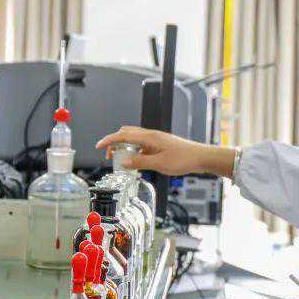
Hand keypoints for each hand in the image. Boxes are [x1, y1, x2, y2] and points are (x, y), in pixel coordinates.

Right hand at [95, 126, 235, 176]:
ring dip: (125, 148)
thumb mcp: (159, 164)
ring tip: (121, 160)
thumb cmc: (184, 159)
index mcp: (149, 137)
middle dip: (115, 143)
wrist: (200, 157)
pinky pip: (142, 145)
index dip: (108, 140)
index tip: (98, 146)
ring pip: (134, 139)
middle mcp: (151, 135)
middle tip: (109, 156)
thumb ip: (139, 162)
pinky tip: (136, 162)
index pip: (123, 135)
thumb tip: (123, 162)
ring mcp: (156, 139)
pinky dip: (135, 151)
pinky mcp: (160, 144)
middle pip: (126, 134)